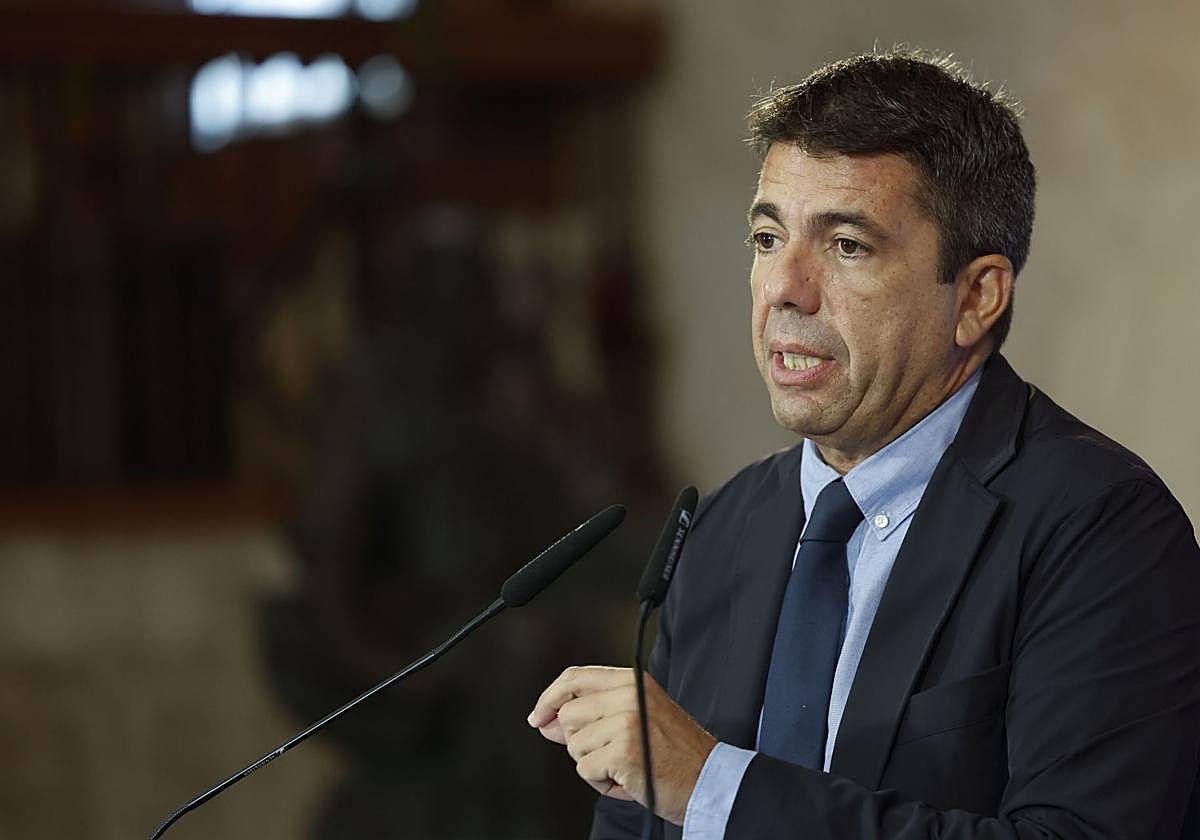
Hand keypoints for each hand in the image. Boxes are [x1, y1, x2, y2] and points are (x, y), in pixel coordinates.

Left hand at [527, 665, 716, 825]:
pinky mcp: (623, 751)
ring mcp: (626, 722)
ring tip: (625, 765)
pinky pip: (585, 770)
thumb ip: (591, 714)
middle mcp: (629, 696)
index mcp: (633, 682)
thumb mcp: (637, 719)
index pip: (574, 678)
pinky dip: (602, 783)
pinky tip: (627, 779)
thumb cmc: (676, 753)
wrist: (710, 780)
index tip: (539, 716)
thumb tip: (547, 720)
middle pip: (568, 716)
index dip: (550, 698)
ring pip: (574, 746)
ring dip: (594, 764)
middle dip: (580, 742)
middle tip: (611, 753)